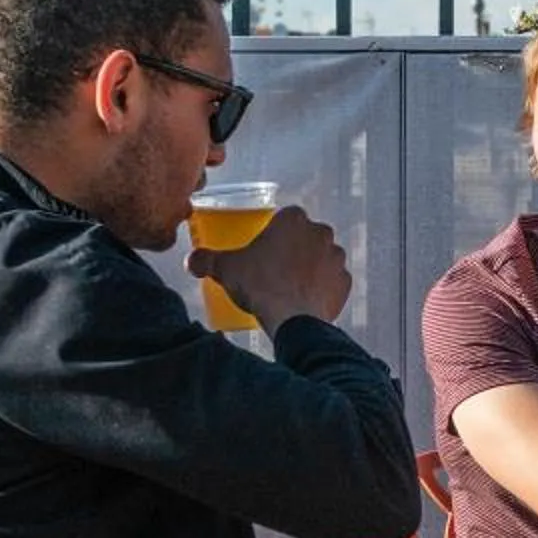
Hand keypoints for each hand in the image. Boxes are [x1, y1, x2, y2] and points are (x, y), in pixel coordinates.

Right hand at [188, 206, 350, 330]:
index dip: (273, 232)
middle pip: (305, 236)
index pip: (284, 218)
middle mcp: (321, 232)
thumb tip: (191, 260)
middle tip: (274, 268)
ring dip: (310, 266)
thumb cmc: (260, 286)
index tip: (263, 248)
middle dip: (293, 248)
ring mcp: (337, 257)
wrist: (292, 320)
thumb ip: (206, 260)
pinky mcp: (345, 282)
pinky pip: (333, 281)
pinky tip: (307, 298)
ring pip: (322, 257)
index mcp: (294, 219)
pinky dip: (323, 287)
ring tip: (290, 285)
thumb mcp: (225, 269)